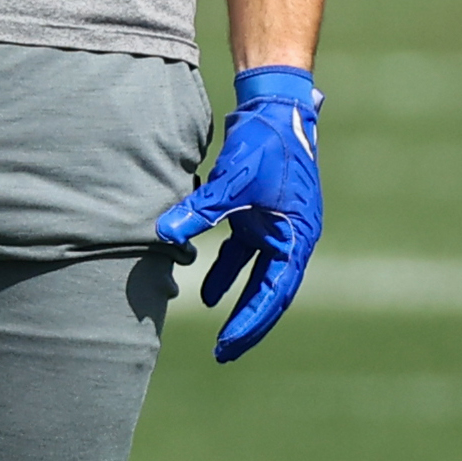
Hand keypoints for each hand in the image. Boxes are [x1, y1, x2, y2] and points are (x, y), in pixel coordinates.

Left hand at [155, 65, 321, 360]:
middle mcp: (293, 238)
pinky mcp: (263, 215)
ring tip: (222, 338)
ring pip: (259, 278)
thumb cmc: (265, 142)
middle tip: (224, 354)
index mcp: (297, 237)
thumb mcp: (232, 180)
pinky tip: (208, 293)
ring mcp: (279, 228)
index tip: (226, 346)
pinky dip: (229, 272)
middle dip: (249, 325)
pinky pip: (246, 254)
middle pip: (271, 294)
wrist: (276, 106)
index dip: (249, 322)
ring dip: (241, 304)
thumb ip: (200, 210)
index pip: (273, 293)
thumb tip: (164, 234)